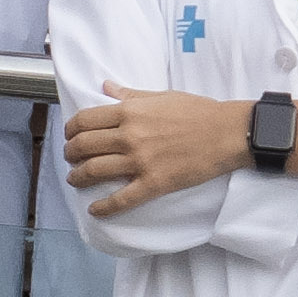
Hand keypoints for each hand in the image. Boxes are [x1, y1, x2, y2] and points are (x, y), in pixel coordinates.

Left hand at [62, 81, 252, 217]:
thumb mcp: (161, 95)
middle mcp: (129, 136)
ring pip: (95, 171)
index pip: (85, 120)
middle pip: (84, 146)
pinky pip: (121, 199)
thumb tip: (105, 87)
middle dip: (71, 153)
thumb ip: (130, 94)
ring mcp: (140, 161)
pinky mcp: (154, 183)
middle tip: (71, 157)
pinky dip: (104, 207)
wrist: (226, 133)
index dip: (70, 129)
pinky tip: (95, 209)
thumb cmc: (198, 111)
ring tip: (75, 179)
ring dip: (78, 177)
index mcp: (130, 112)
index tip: (70, 135)